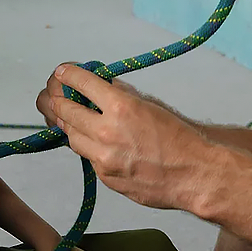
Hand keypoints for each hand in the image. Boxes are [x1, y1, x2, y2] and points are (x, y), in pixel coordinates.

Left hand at [49, 64, 211, 210]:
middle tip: (56, 96)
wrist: (195, 175)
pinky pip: (88, 157)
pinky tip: (96, 142)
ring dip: (69, 126)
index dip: (68, 75)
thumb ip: (123, 94)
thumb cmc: (179, 137)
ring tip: (73, 119)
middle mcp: (107, 131)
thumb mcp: (151, 105)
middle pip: (65, 112)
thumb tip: (103, 85)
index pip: (82, 84)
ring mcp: (104, 158)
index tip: (62, 73)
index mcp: (121, 107)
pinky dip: (88, 147)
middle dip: (57, 101)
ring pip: (71, 138)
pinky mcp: (106, 177)